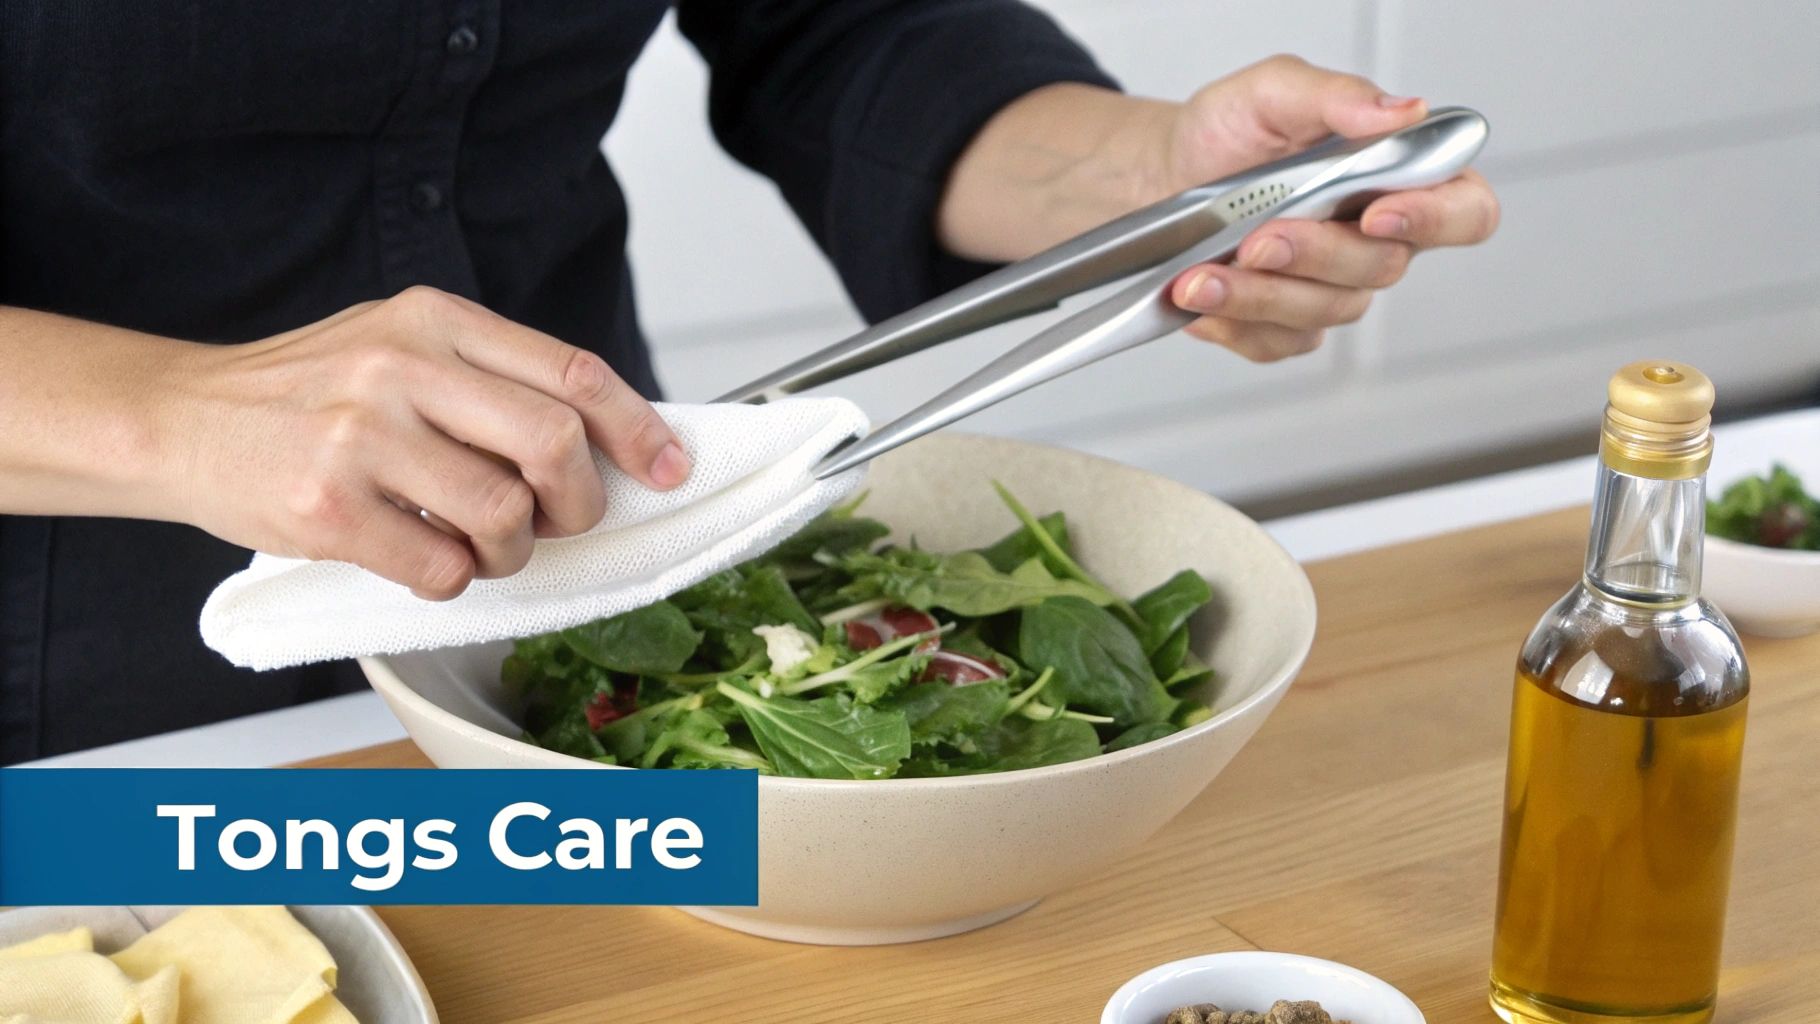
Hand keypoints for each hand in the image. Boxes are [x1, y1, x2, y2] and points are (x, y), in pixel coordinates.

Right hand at [160, 287, 689, 598]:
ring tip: (480, 546)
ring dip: (513, 553)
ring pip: (504, 516)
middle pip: (555, 444)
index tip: (671, 467)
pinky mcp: (327, 508)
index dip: (639, 428)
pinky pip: (441, 567)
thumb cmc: (305, 392)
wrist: (179, 418)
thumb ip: (490, 378)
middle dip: (581, 503)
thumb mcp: (400, 344)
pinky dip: (454, 579)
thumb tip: (606, 438)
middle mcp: (403, 366)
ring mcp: (362, 437)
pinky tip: (423, 557)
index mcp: (437, 320)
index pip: (573, 373)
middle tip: (560, 522)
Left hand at [1153, 56, 1499, 360]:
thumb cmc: (1228, 131)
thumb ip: (1338, 96)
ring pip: (1325, 311)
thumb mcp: (1273, 91)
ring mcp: (1333, 287)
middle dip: (1315, 255)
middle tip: (1258, 239)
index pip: (1465, 210)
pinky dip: (1231, 321)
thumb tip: (1404, 111)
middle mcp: (1376, 238)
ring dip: (1259, 295)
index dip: (1436, 220)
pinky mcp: (1286, 325)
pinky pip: (1276, 342)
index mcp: (1397, 175)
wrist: (1162, 173)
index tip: (1377, 214)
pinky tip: (1200, 295)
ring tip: (1200, 275)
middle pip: (1381, 267)